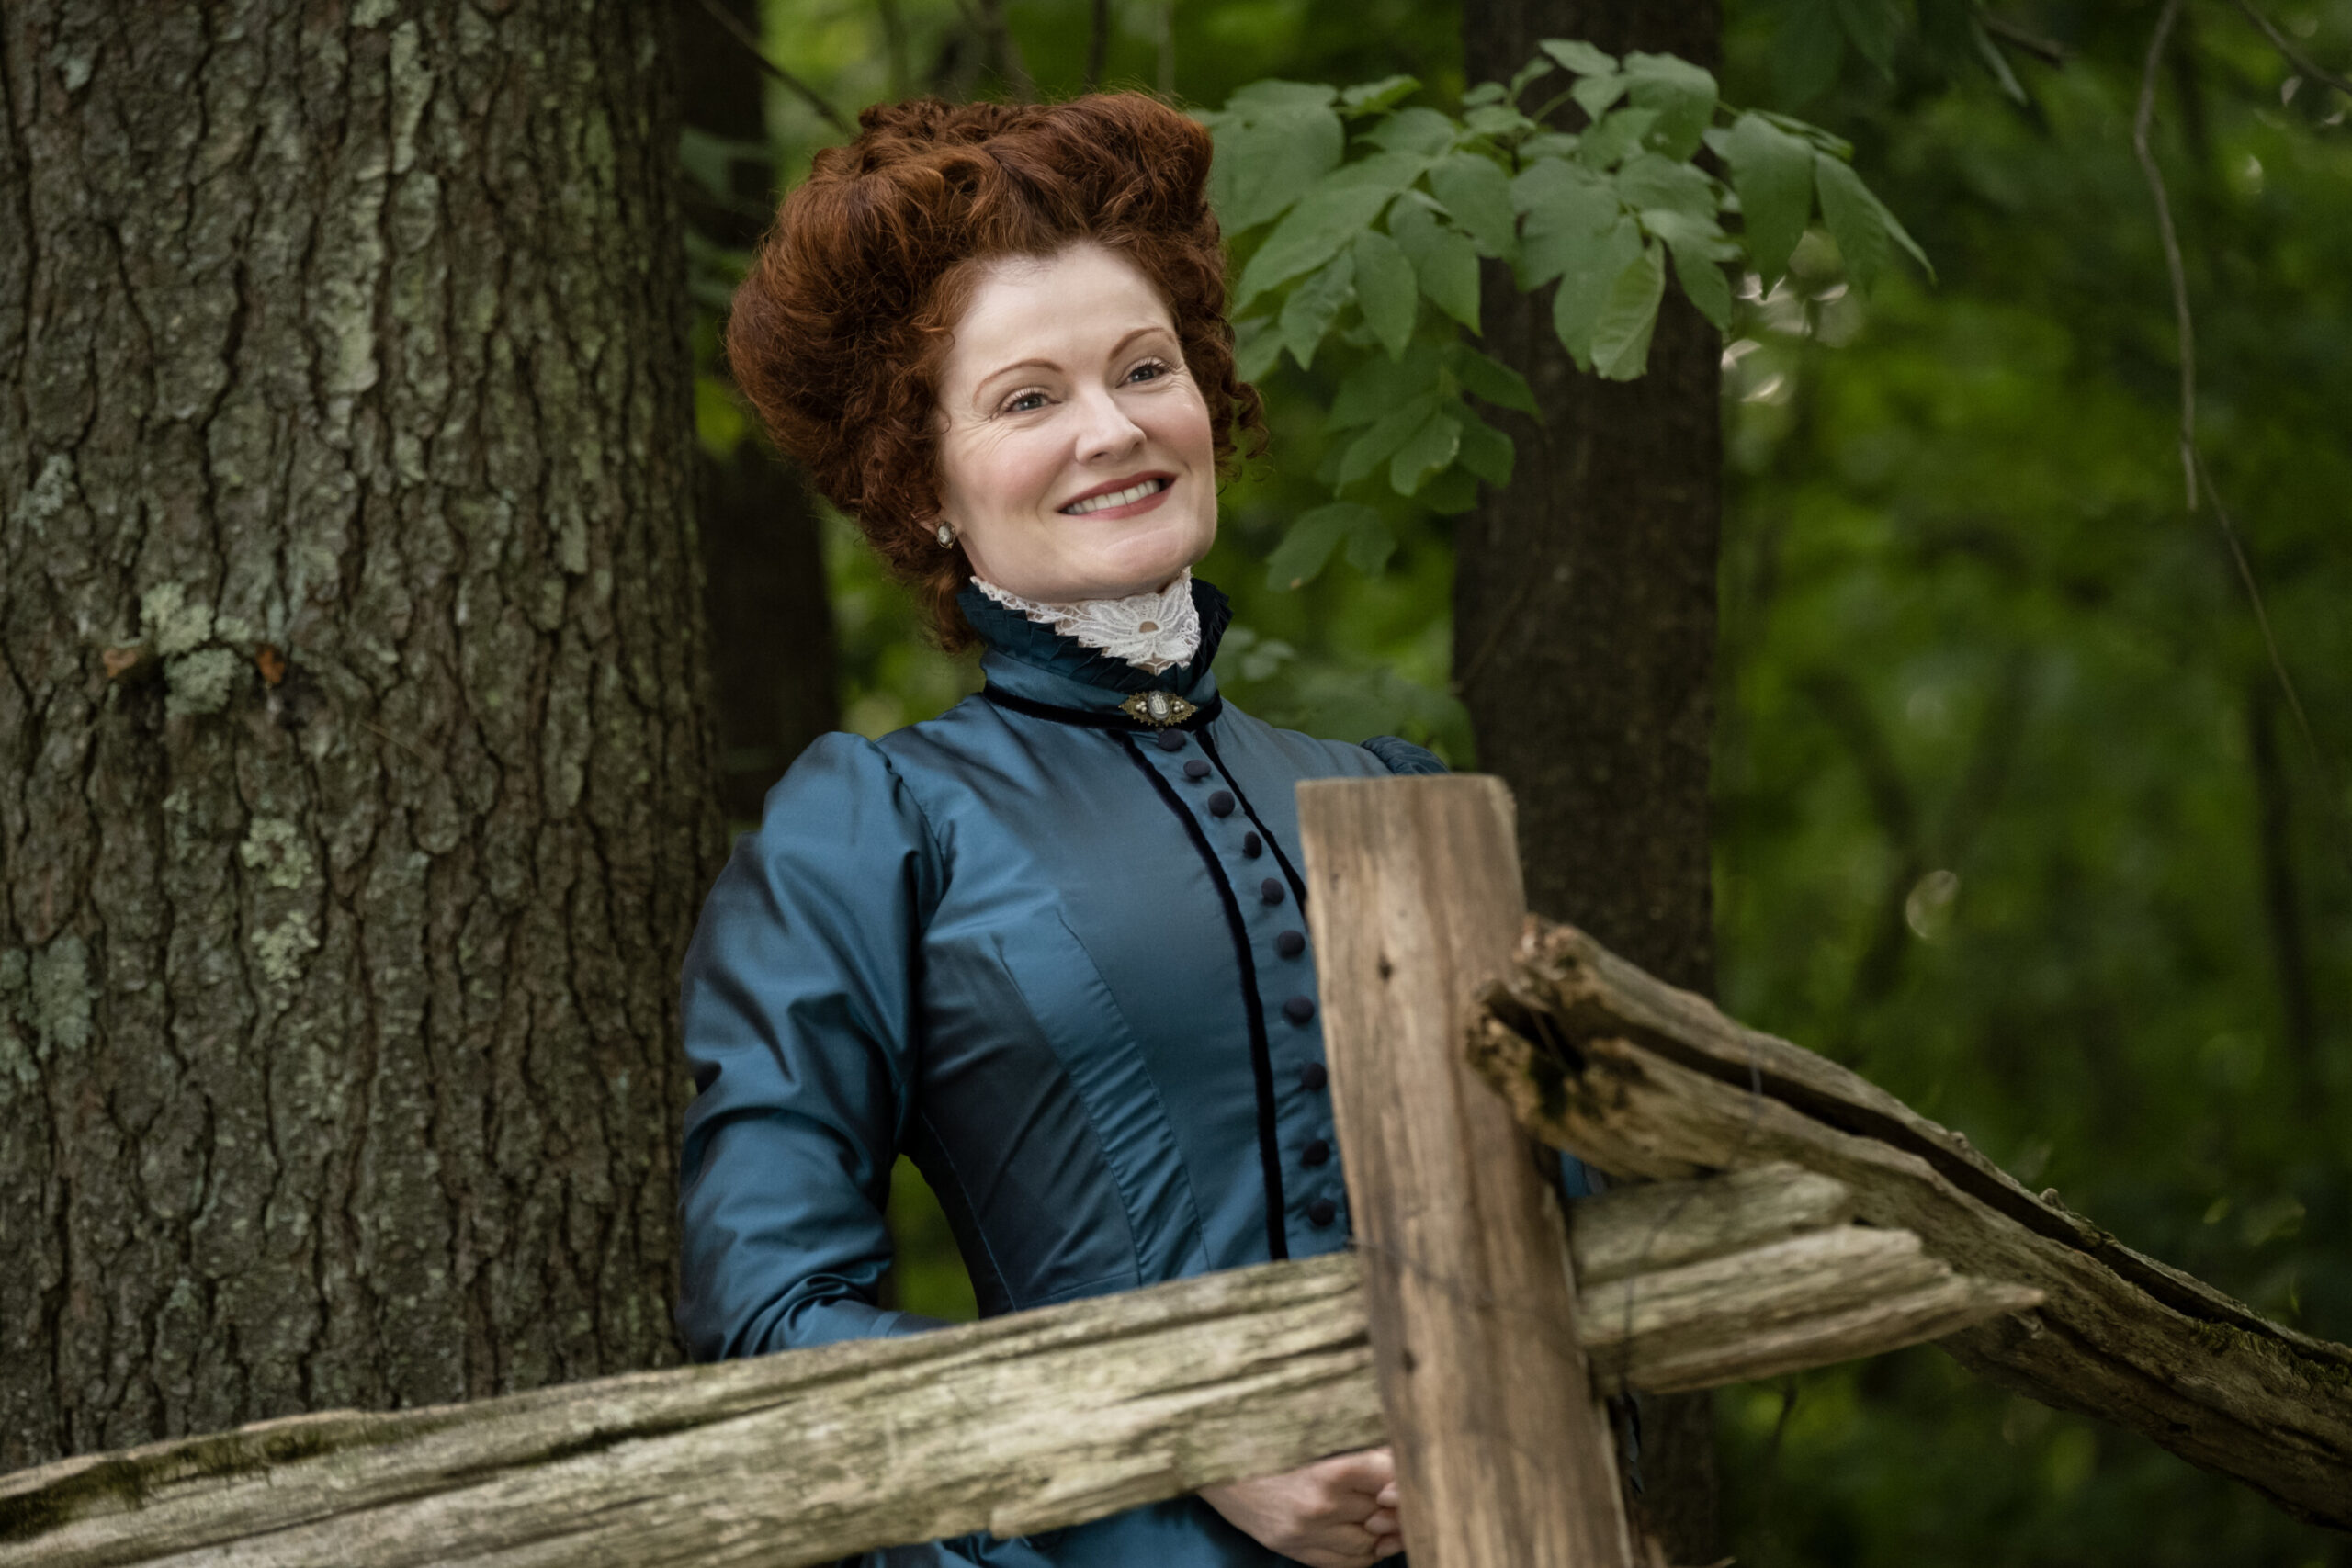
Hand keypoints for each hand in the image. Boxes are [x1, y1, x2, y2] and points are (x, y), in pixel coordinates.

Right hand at [1198, 1446, 1403, 1565]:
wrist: (1214, 1459)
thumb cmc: (1266, 1434)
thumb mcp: (1315, 1428)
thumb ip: (1357, 1439)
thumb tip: (1400, 1449)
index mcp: (1331, 1470)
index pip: (1394, 1478)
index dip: (1408, 1474)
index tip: (1415, 1464)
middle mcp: (1322, 1507)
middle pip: (1386, 1513)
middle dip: (1400, 1501)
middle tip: (1407, 1488)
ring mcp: (1308, 1533)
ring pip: (1372, 1543)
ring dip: (1386, 1530)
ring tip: (1387, 1511)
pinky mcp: (1296, 1550)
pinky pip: (1349, 1563)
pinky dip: (1365, 1551)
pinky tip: (1365, 1532)